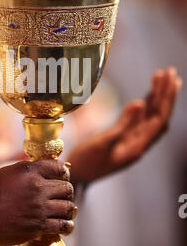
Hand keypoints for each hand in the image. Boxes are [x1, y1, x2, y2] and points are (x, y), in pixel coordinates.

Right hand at [0, 160, 75, 245]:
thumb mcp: (8, 172)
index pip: (59, 168)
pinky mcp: (38, 227)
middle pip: (66, 188)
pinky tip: (64, 225)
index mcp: (30, 171)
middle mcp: (38, 188)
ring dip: (69, 209)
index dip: (64, 173)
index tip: (63, 177)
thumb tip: (42, 167)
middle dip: (67, 191)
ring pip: (68, 207)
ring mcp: (39, 208)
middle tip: (63, 195)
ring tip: (66, 210)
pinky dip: (66, 226)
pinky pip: (62, 226)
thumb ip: (28, 169)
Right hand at [69, 67, 181, 183]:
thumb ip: (123, 123)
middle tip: (170, 71)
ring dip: (158, 96)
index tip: (171, 79)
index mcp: (137, 146)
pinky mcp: (123, 135)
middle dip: (166, 93)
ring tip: (163, 75)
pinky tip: (149, 91)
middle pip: (159, 115)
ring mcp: (132, 139)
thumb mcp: (102, 143)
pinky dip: (146, 102)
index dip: (167, 99)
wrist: (74, 174)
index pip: (159, 119)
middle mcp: (139, 143)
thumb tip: (140, 102)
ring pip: (150, 115)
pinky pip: (140, 117)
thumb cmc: (86, 161)